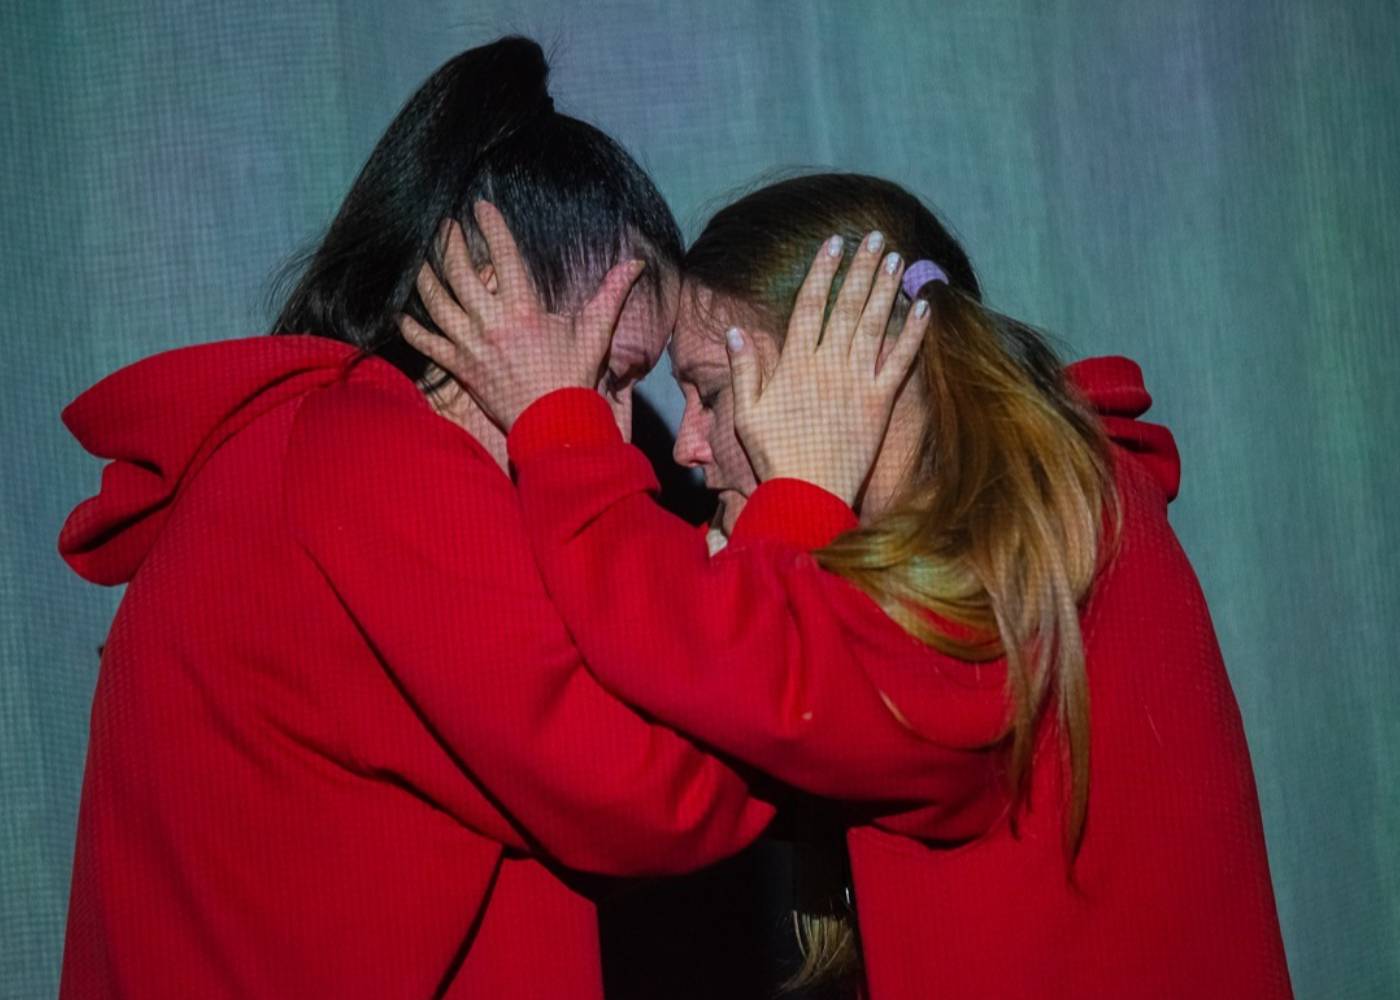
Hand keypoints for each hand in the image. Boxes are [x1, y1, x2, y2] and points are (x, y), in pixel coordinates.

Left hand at [400, 201, 645, 430]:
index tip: (480, 206)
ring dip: (425, 276)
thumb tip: (635, 263)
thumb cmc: (574, 378)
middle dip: (449, 243)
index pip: (503, 255)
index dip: (490, 226)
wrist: (554, 425)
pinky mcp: (460, 368)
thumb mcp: (595, 332)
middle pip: (459, 272)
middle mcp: (490, 323)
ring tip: (421, 258)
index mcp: (523, 309)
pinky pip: (427, 344)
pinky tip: (403, 313)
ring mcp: (470, 346)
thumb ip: (612, 294)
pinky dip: (412, 328)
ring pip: (436, 302)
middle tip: (445, 226)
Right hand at [725, 232, 929, 505]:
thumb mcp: (747, 414)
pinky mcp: (880, 403)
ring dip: (885, 289)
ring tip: (894, 258)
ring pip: (873, 325)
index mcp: (793, 365)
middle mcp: (827, 366)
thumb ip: (744, 371)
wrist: (807, 495)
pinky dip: (913, 333)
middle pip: (846, 306)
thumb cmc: (774, 457)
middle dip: (860, 268)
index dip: (822, 272)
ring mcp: (856, 383)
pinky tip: (923, 307)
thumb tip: (735, 331)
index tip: (832, 244)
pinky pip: (899, 361)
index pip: (809, 306)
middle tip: (873, 238)